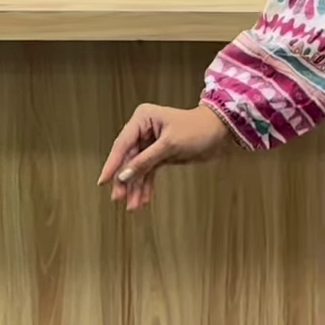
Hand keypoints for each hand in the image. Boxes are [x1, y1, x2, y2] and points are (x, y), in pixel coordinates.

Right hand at [97, 103, 234, 211]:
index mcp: (142, 118)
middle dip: (125, 179)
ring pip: (137, 168)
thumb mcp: (170, 145)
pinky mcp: (159, 154)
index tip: (103, 181)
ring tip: (133, 206)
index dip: (112, 164)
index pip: (122, 144)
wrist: (220, 132)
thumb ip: (145, 161)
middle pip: (127, 158)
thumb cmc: (198, 129)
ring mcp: (150, 143)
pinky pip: (148, 171)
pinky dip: (146, 185)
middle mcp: (143, 129)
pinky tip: (142, 199)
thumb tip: (123, 176)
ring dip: (135, 187)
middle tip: (119, 198)